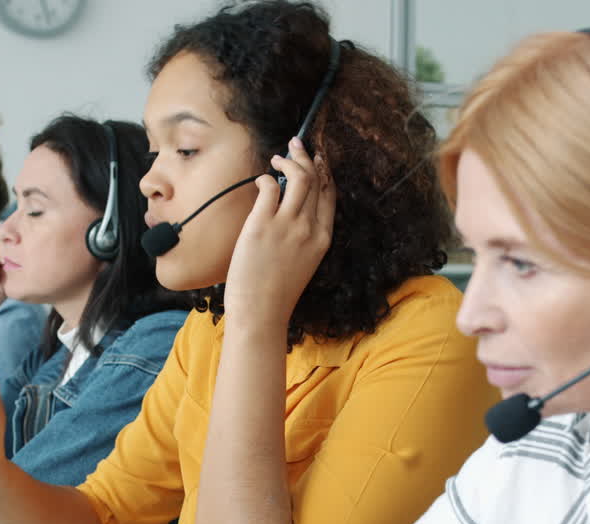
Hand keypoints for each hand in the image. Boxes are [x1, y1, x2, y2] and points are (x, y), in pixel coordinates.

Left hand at [222, 137, 336, 328]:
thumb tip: (289, 212)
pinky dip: (266, 178)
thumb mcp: (302, 263)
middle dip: (308, 157)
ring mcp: (287, 225)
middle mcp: (309, 228)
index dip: (325, 172)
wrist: (260, 313)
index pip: (329, 195)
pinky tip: (260, 181)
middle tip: (296, 146)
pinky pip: (270, 187)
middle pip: (316, 181)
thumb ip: (302, 238)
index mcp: (323, 239)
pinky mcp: (262, 224)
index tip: (318, 159)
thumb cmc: (276, 294)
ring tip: (277, 157)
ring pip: (299, 177)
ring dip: (289, 160)